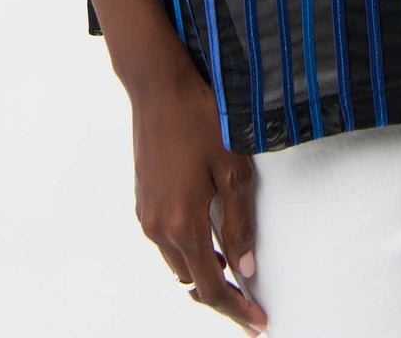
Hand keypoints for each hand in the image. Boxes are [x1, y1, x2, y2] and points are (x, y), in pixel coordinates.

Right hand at [130, 67, 268, 332]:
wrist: (158, 85)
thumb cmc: (200, 118)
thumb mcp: (232, 169)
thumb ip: (238, 224)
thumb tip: (246, 267)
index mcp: (183, 223)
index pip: (212, 287)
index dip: (236, 309)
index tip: (258, 322)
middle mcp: (158, 227)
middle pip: (192, 281)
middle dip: (220, 293)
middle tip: (249, 296)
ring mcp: (146, 213)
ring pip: (176, 262)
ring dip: (202, 270)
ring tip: (231, 264)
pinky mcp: (142, 198)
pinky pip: (165, 240)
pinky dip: (187, 248)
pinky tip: (206, 233)